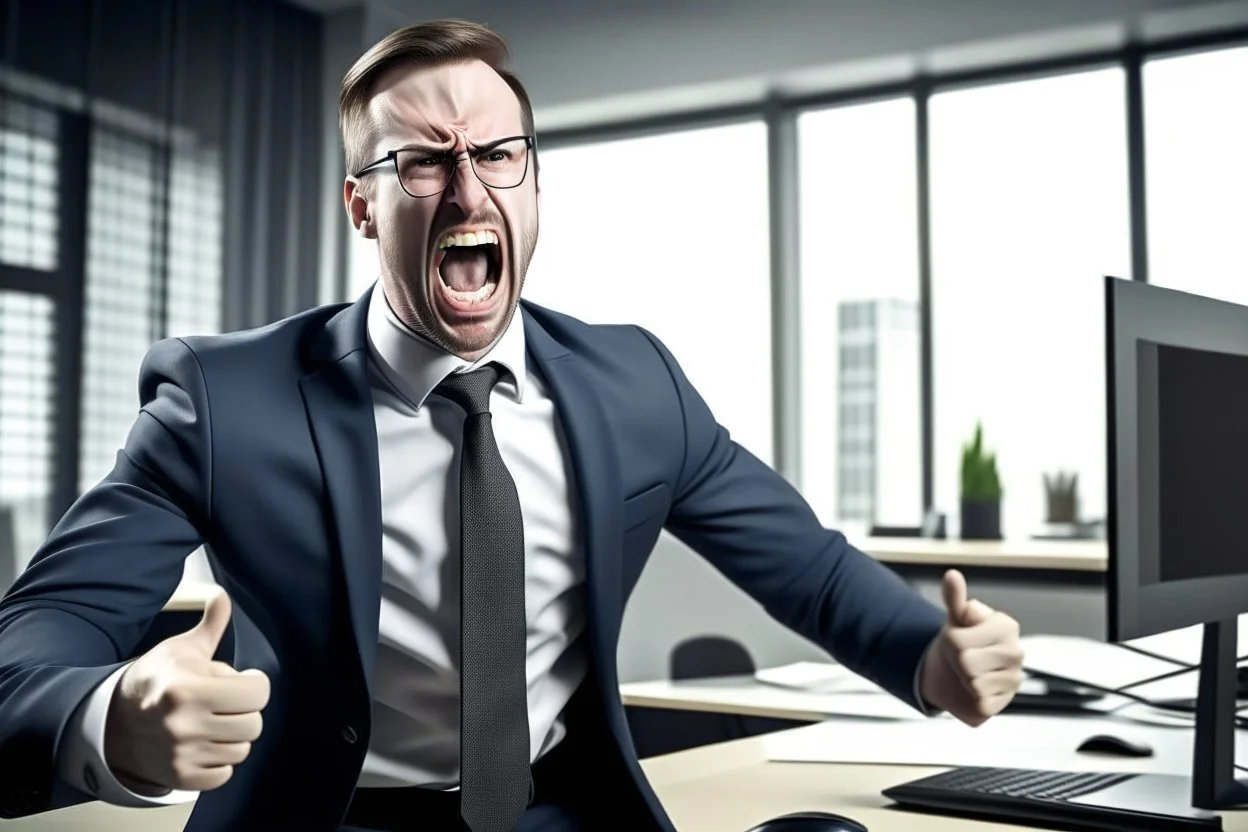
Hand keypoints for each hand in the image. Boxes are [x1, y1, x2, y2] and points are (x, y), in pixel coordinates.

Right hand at [104, 590, 269, 792]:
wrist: (115, 719)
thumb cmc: (158, 679)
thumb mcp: (183, 648)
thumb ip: (209, 625)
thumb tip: (221, 596)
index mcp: (189, 688)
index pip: (257, 693)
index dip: (255, 684)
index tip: (244, 682)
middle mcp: (185, 724)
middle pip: (254, 723)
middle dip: (244, 710)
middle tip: (227, 703)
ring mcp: (182, 754)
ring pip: (242, 749)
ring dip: (232, 735)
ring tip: (214, 722)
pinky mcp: (180, 777)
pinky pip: (225, 773)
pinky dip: (219, 760)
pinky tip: (204, 743)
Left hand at [919, 569, 1023, 725]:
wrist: (955, 673)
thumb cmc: (960, 640)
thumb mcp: (954, 618)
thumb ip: (954, 597)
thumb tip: (952, 574)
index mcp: (1006, 625)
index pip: (960, 639)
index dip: (950, 639)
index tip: (960, 636)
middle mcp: (1016, 652)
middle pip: (966, 662)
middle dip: (957, 661)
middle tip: (963, 658)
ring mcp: (1014, 679)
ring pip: (972, 683)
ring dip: (963, 680)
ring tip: (970, 673)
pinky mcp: (1004, 703)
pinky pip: (980, 704)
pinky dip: (971, 699)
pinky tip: (976, 690)